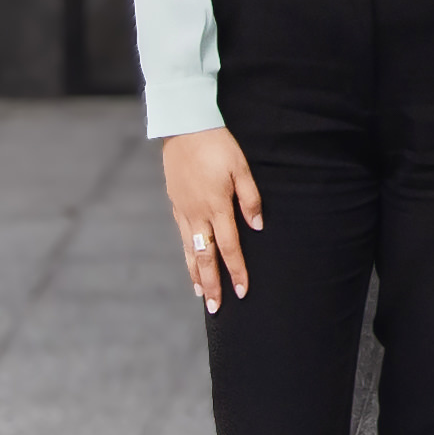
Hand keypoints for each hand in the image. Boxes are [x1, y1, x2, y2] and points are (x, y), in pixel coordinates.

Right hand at [165, 127, 265, 309]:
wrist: (184, 127)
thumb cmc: (217, 145)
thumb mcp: (241, 168)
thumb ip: (251, 199)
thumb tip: (258, 227)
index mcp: (217, 206)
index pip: (229, 248)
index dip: (237, 271)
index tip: (243, 291)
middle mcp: (197, 213)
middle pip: (205, 257)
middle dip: (212, 284)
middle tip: (216, 308)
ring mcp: (183, 210)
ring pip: (189, 250)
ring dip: (196, 274)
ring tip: (201, 294)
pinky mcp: (175, 204)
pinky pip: (182, 236)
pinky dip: (186, 255)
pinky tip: (190, 262)